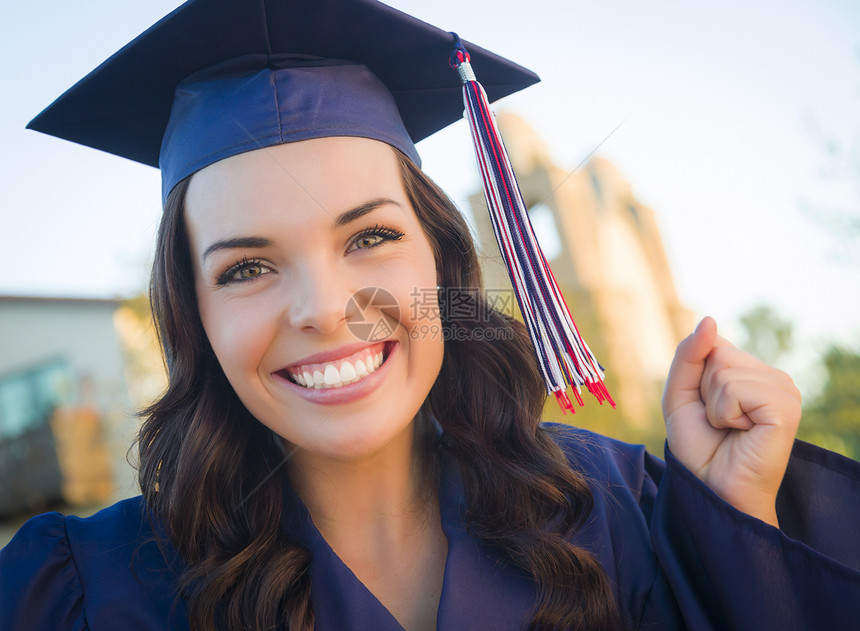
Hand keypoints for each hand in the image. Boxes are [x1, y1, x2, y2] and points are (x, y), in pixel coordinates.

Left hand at [662, 317, 801, 526]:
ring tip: (729, 429)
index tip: (705, 407)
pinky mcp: (787, 406)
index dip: (694, 376)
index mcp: (751, 370)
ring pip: (724, 369)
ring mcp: (784, 389)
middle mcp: (772, 376)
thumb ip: (689, 354)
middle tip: (717, 423)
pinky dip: (724, 413)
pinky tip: (741, 432)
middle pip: (717, 353)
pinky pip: (735, 388)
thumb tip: (710, 319)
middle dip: (702, 391)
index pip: (711, 343)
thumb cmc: (698, 447)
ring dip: (713, 405)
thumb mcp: (680, 394)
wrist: (712, 488)